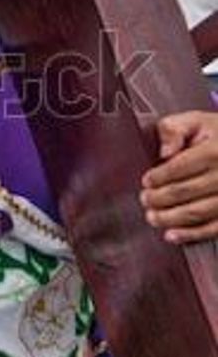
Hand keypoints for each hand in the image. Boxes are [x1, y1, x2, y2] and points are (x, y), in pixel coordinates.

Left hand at [140, 110, 217, 242]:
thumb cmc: (216, 135)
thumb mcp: (197, 121)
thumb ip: (175, 129)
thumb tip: (164, 152)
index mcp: (214, 151)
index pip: (180, 167)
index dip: (159, 177)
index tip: (147, 181)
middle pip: (185, 192)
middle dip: (159, 198)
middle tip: (145, 199)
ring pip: (197, 213)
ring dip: (170, 218)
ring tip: (152, 217)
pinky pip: (213, 228)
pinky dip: (191, 235)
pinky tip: (172, 235)